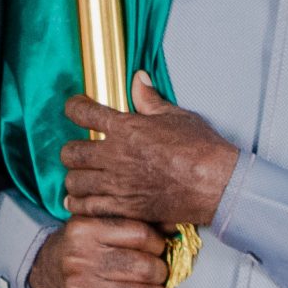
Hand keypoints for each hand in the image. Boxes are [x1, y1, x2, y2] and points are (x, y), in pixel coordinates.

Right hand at [30, 215, 170, 287]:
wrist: (43, 272)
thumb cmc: (78, 246)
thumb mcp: (96, 223)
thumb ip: (131, 222)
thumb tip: (174, 226)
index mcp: (85, 231)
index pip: (141, 234)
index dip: (158, 243)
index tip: (158, 249)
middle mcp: (82, 261)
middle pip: (144, 267)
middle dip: (160, 272)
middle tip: (157, 273)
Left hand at [61, 71, 239, 227]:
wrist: (216, 184)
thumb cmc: (201, 148)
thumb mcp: (175, 115)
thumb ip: (149, 99)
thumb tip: (138, 79)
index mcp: (125, 128)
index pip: (82, 112)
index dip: (74, 107)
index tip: (76, 108)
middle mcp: (115, 155)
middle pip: (71, 152)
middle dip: (72, 150)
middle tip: (80, 151)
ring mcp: (117, 184)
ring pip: (74, 181)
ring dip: (75, 177)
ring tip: (82, 177)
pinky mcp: (124, 208)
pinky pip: (87, 207)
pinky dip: (80, 203)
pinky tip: (81, 200)